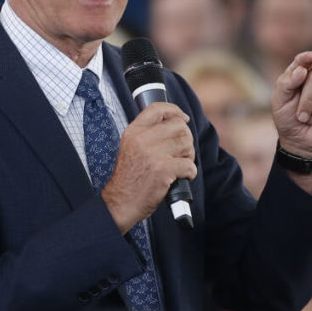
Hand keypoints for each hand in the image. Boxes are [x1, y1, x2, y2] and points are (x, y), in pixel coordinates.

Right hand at [101, 102, 195, 232]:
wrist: (120, 202)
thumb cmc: (129, 177)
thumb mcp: (130, 147)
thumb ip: (146, 134)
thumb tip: (175, 122)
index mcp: (133, 132)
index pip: (157, 108)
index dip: (174, 110)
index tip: (183, 117)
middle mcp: (142, 139)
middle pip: (179, 126)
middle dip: (186, 139)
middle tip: (182, 151)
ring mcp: (153, 154)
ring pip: (186, 144)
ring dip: (189, 156)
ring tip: (181, 165)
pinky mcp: (163, 170)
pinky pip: (189, 165)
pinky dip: (190, 172)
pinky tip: (183, 177)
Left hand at [271, 52, 311, 157]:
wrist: (300, 140)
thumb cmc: (288, 118)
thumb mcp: (279, 101)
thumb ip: (286, 83)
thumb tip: (302, 70)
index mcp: (299, 73)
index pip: (303, 60)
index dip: (306, 58)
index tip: (311, 56)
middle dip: (308, 99)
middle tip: (301, 116)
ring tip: (310, 118)